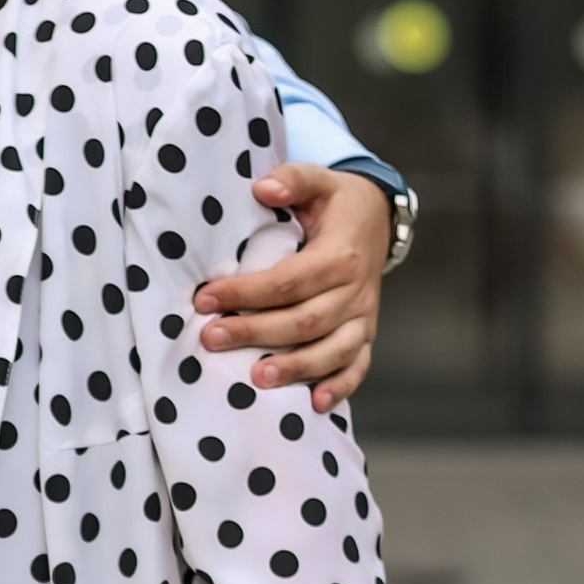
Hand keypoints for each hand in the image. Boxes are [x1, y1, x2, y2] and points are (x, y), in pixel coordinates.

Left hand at [194, 166, 390, 413]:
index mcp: (340, 255)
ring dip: (295, 368)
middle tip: (211, 338)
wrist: (378, 221)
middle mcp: (355, 291)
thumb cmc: (336, 204)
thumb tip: (262, 188)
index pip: (289, 281)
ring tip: (255, 378)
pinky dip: (339, 387)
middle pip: (304, 321)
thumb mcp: (319, 180)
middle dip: (255, 332)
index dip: (246, 291)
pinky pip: (357, 366)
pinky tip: (313, 404)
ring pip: (331, 350)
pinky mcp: (366, 334)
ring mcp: (363, 317)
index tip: (205, 298)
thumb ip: (292, 180)